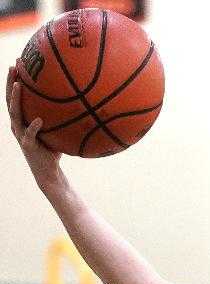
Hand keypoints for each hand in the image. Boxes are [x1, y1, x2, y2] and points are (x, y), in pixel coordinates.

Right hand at [7, 67, 61, 190]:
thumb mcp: (57, 131)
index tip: (19, 63)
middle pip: (10, 99)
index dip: (15, 80)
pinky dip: (33, 126)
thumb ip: (61, 119)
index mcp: (22, 120)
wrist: (50, 173)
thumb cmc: (54, 151)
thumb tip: (79, 103)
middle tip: (13, 66)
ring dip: (15, 98)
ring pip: (14, 113)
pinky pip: (30, 134)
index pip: (16, 97)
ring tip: (18, 84)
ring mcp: (21, 135)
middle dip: (10, 82)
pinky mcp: (28, 146)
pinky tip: (38, 119)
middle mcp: (18, 125)